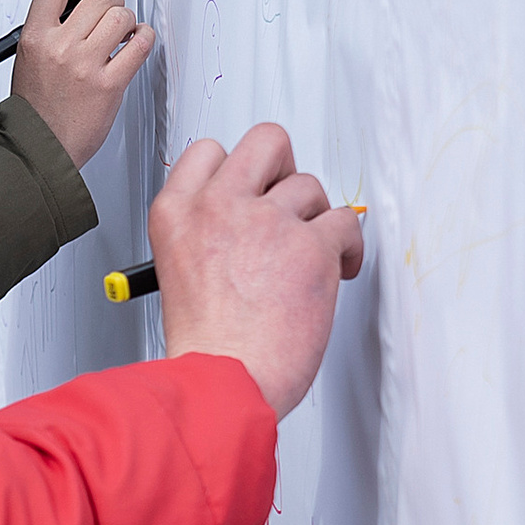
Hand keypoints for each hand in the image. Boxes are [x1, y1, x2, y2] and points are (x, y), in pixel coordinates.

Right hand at [8, 0, 153, 168]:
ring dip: (128, 21)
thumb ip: (52, 31)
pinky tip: (137, 43)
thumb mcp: (30, 60)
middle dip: (112, 1)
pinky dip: (144, 37)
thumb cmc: (37, 109)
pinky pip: (140, 44)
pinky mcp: (109, 84)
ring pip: (121, 16)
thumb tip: (85, 7)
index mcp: (35, 38)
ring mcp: (85, 65)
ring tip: (124, 33)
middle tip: (113, 12)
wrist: (39, 148)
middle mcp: (59, 47)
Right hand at [154, 121, 363, 420]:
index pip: (208, 152)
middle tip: (290, 204)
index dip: (237, 170)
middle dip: (285, 168)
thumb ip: (209, 238)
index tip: (252, 190)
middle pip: (267, 142)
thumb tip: (251, 225)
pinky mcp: (311, 245)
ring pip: (310, 186)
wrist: (223, 382)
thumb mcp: (180, 276)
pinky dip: (347, 249)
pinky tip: (334, 273)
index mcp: (177, 214)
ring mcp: (266, 221)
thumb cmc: (206, 348)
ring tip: (310, 259)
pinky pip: (345, 223)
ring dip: (316, 221)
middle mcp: (219, 206)